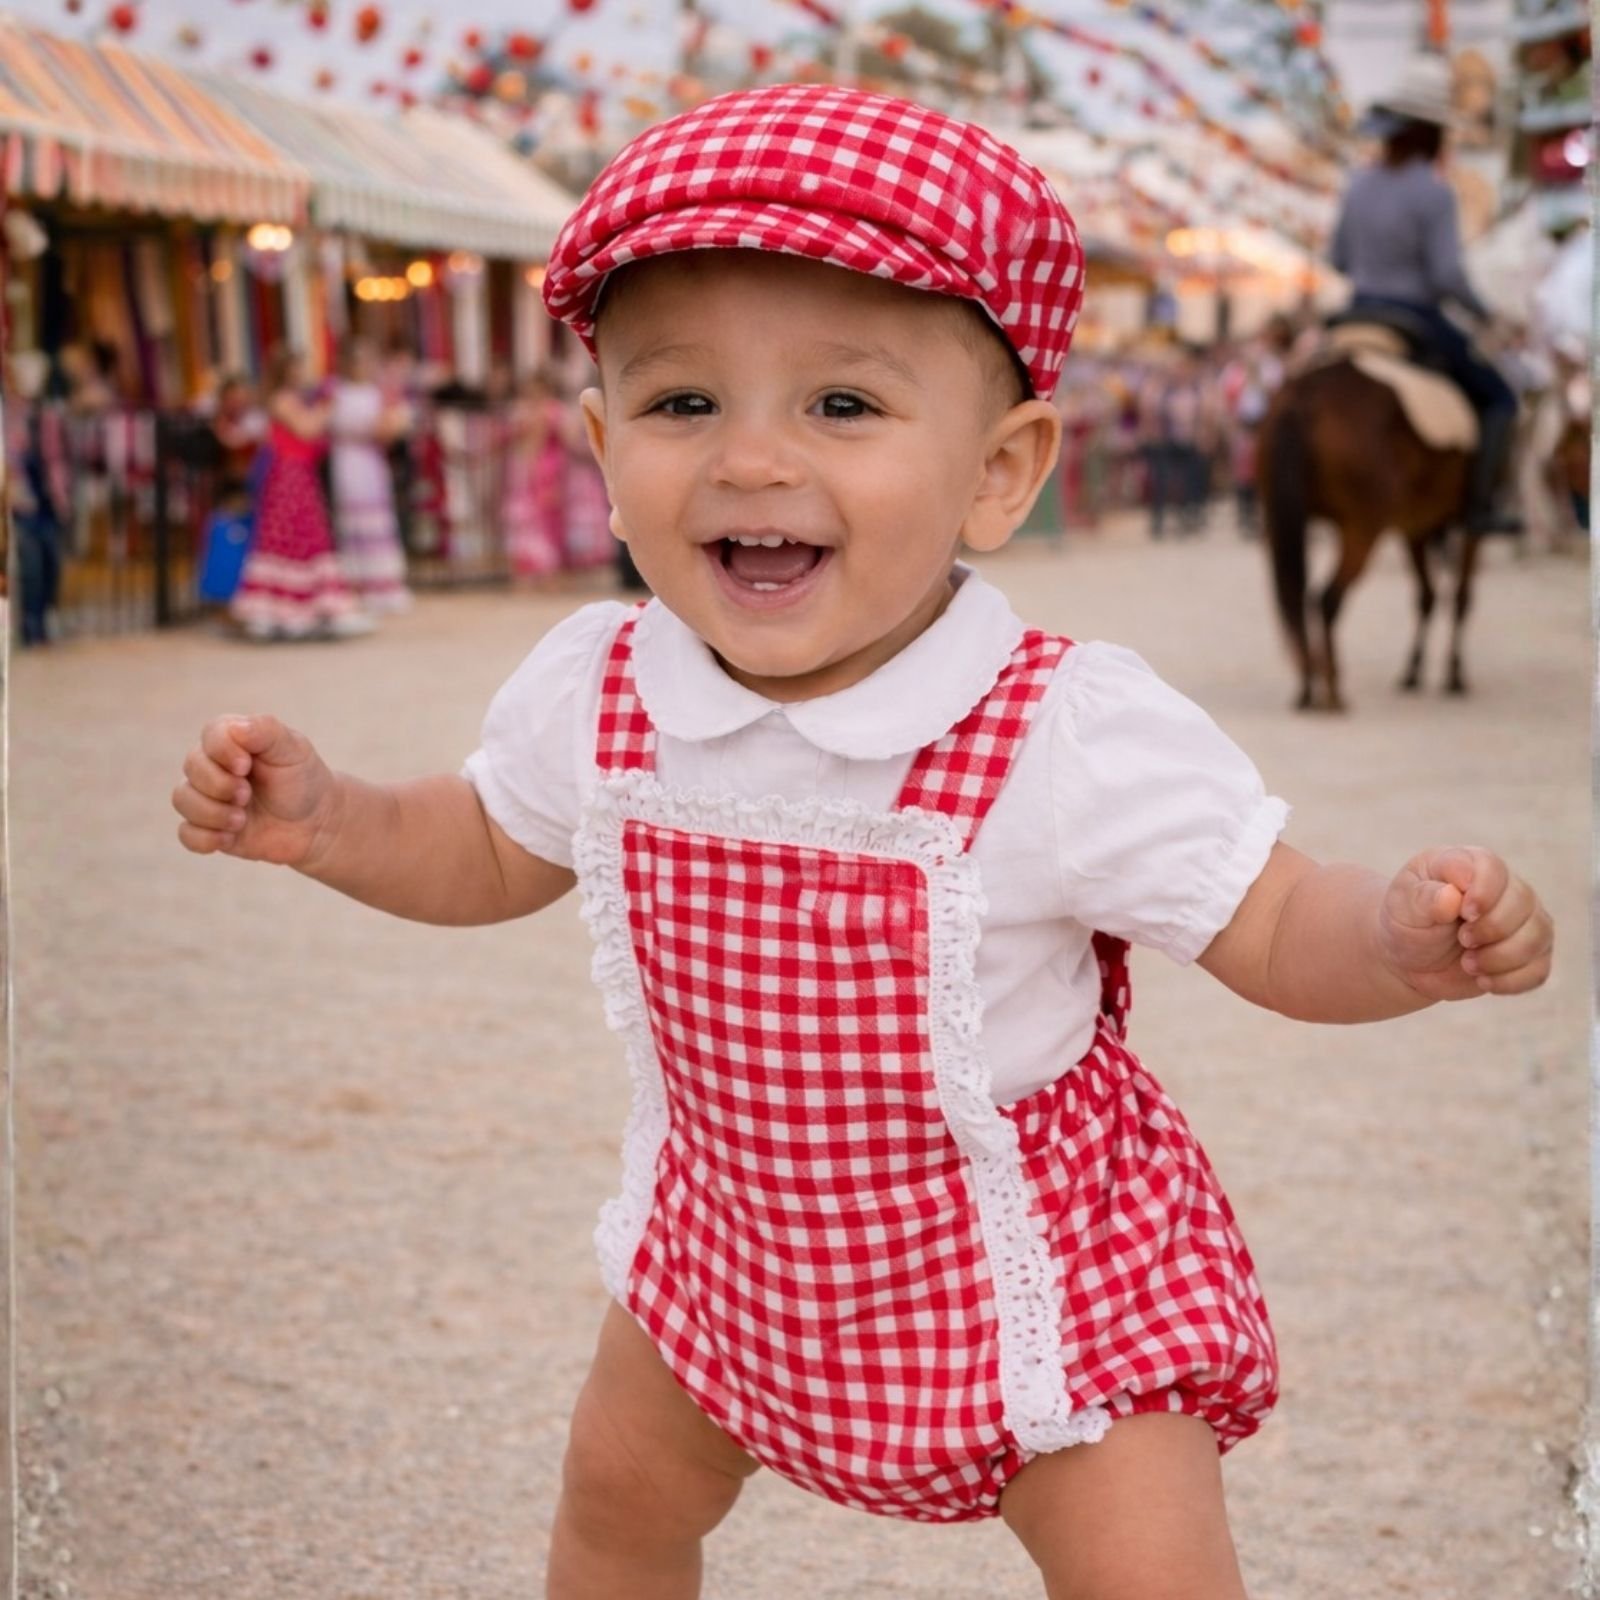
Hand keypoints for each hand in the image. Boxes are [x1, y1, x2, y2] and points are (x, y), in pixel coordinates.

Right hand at [172, 715, 340, 868]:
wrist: (315, 823)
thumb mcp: (293, 748)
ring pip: (182, 799)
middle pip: (192, 767)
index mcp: (232, 739)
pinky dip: (206, 838)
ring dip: (213, 813)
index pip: (210, 735)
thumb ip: (265, 730)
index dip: (223, 752)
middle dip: (220, 785)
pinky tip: (230, 838)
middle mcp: (213, 765)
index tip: (247, 766)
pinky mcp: (208, 827)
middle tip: (247, 795)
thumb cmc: (302, 779)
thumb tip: (235, 728)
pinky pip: (187, 834)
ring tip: (242, 820)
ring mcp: (207, 797)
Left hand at [1377, 847, 1552, 1002]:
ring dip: (1501, 958)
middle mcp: (1507, 888)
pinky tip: (1484, 980)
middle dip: (1491, 929)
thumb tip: (1452, 896)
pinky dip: (1510, 981)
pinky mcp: (1530, 954)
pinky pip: (1538, 970)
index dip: (1484, 893)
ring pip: (1537, 936)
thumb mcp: (1402, 905)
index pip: (1493, 869)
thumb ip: (1423, 897)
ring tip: (1468, 964)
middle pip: (1523, 903)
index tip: (1463, 913)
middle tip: (1462, 940)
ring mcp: (1524, 921)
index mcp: (1471, 864)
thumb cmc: (1408, 920)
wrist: (1411, 957)